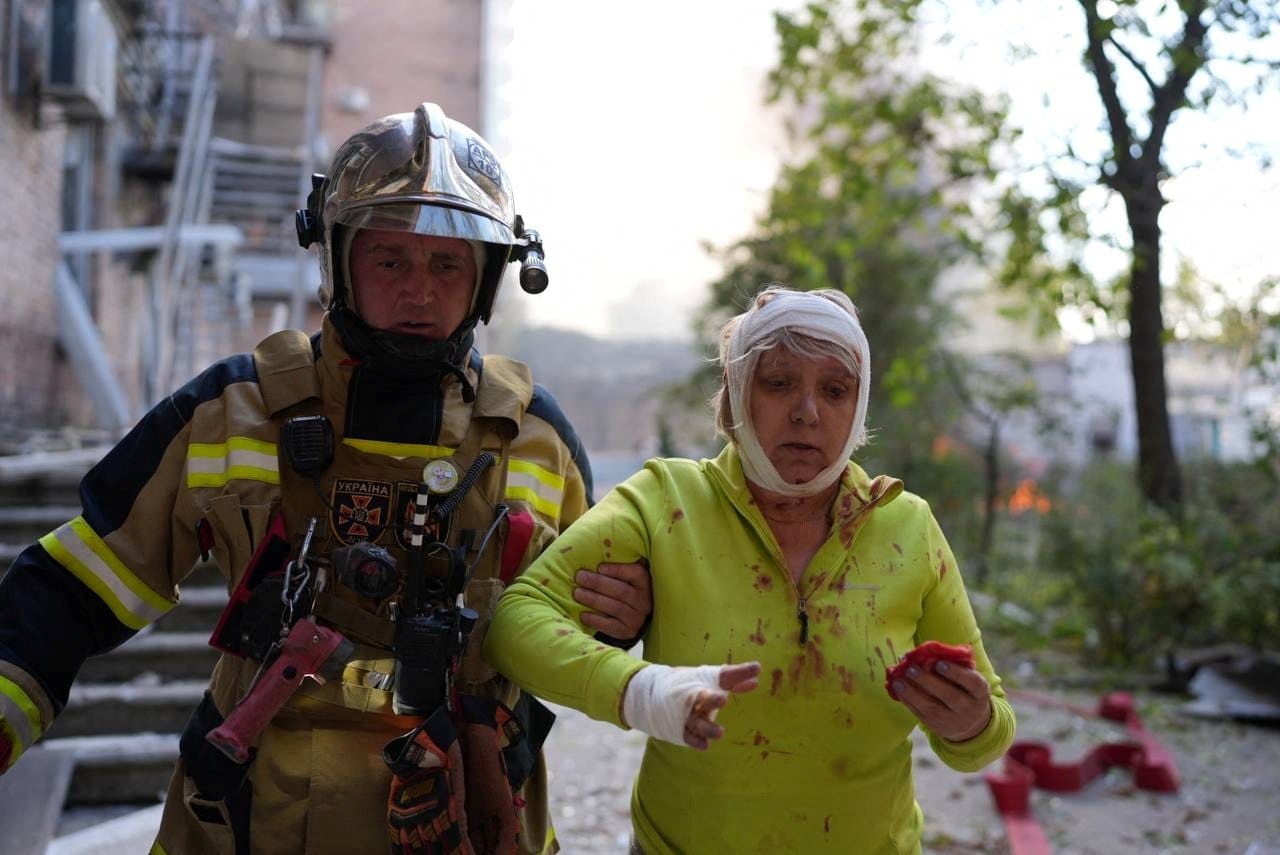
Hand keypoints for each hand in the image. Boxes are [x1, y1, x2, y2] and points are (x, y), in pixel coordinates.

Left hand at [574, 561, 651, 639]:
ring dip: (594, 600)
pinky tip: (582, 614)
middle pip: (621, 591)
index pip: (636, 574)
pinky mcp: (628, 632)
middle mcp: (644, 601)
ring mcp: (637, 618)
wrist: (630, 618)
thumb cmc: (622, 589)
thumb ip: (618, 565)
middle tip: (580, 577)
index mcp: (645, 583)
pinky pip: (610, 626)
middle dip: (598, 583)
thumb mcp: (626, 577)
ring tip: (577, 593)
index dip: (618, 570)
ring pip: (615, 608)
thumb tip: (597, 546)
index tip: (599, 567)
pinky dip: (595, 620)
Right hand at [622, 661, 760, 747]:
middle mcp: (694, 697)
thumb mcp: (709, 679)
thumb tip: (757, 678)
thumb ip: (734, 680)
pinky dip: (696, 741)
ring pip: (697, 722)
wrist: (653, 694)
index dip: (740, 673)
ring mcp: (686, 714)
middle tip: (724, 698)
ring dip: (708, 727)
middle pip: (703, 697)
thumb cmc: (689, 685)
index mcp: (703, 681)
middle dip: (712, 698)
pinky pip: (687, 736)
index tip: (756, 669)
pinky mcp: (680, 729)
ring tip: (720, 733)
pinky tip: (705, 746)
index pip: (723, 675)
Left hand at [890, 659, 991, 741]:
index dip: (956, 673)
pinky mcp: (939, 728)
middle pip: (950, 696)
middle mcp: (970, 709)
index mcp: (980, 692)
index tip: (939, 663)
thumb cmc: (965, 689)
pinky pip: (922, 716)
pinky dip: (909, 702)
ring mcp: (955, 721)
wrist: (972, 722)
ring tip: (898, 681)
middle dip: (929, 682)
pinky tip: (898, 690)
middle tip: (911, 669)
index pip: (972, 683)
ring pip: (933, 709)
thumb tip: (927, 652)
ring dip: (913, 694)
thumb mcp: (968, 678)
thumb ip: (955, 665)